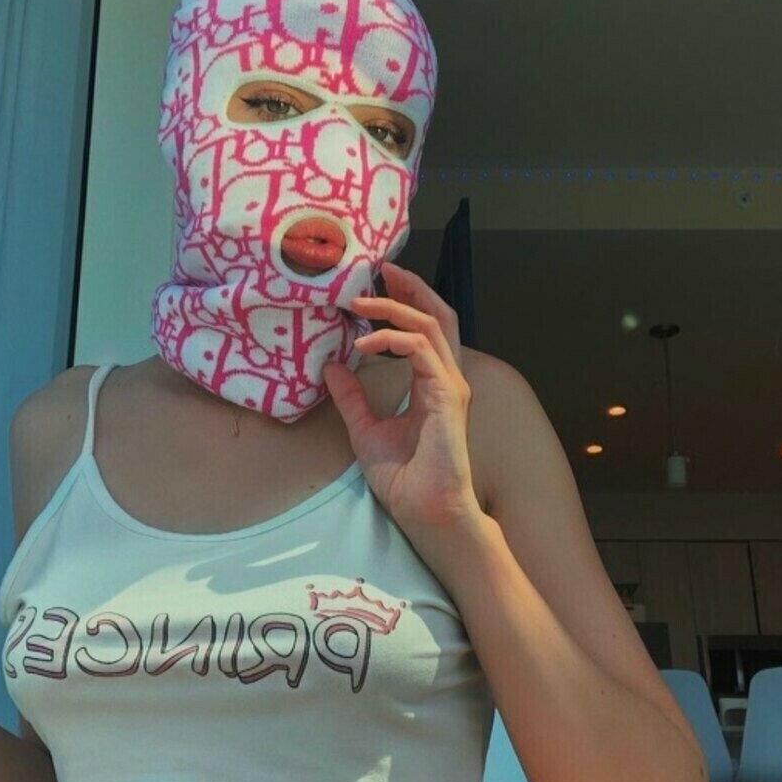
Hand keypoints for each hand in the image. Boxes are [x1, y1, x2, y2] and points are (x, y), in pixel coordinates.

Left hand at [323, 261, 481, 535]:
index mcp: (432, 384)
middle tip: (380, 270)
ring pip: (431, 326)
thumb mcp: (365, 430)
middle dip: (411, 288)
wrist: (425, 512)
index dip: (405, 303)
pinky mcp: (447, 397)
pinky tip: (365, 341)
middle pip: (438, 316)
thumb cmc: (405, 478)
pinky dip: (393, 339)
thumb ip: (351, 398)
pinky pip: (422, 352)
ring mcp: (451, 386)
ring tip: (361, 302)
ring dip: (396, 308)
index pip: (426, 330)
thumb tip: (330, 367)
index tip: (375, 287)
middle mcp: (446, 379)